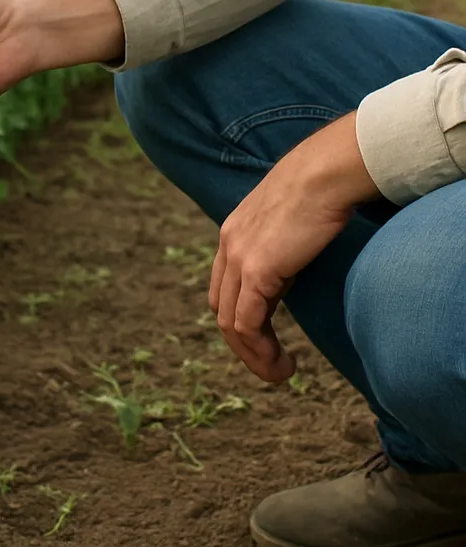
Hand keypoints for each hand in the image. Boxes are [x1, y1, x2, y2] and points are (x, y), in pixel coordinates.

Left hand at [209, 112, 379, 382]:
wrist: (324, 173)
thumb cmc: (320, 191)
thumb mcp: (291, 221)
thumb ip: (282, 243)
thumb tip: (295, 259)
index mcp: (234, 234)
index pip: (223, 287)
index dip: (241, 318)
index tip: (268, 339)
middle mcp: (228, 246)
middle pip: (221, 309)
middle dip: (244, 345)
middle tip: (272, 365)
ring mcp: (238, 258)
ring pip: (230, 323)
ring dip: (253, 356)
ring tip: (280, 373)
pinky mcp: (257, 270)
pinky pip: (246, 323)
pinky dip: (260, 351)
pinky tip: (283, 364)